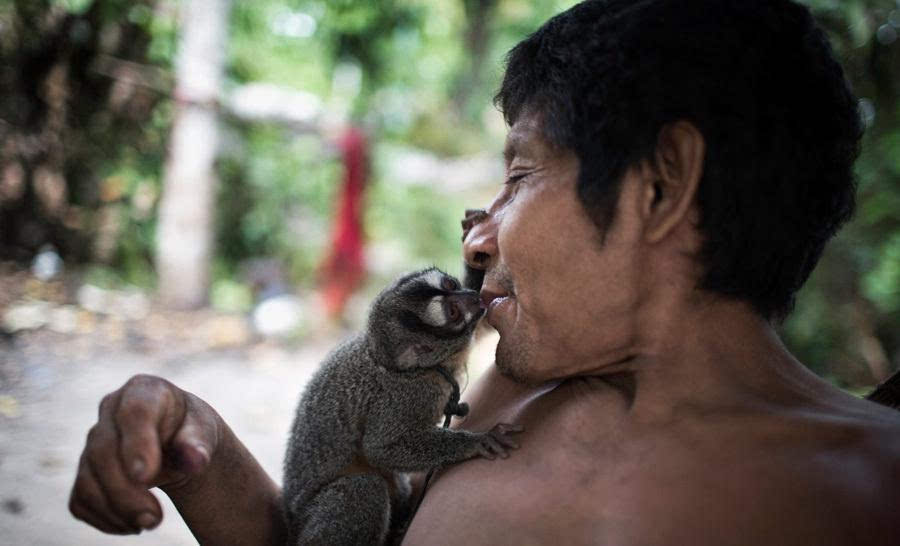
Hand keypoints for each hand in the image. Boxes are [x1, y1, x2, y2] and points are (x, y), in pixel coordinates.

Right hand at [69, 374, 220, 534]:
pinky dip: (104, 519)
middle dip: (126, 491)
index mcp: (143, 390)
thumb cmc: (191, 431)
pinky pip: (81, 499)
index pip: (134, 413)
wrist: (178, 441)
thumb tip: (195, 460)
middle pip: (103, 452)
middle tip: (155, 519)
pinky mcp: (85, 469)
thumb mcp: (203, 432)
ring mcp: (93, 439)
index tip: (146, 477)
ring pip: (88, 479)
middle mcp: (111, 410)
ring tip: (150, 522)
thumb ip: (198, 444)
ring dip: (116, 510)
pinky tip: (131, 524)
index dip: (136, 444)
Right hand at [474, 423, 522, 459]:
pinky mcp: (473, 446)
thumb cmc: (477, 445)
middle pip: (498, 435)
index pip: (502, 427)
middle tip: (518, 447)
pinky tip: (493, 458)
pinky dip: (487, 453)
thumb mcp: (488, 443)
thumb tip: (512, 446)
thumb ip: (498, 443)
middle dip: (508, 440)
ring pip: (490, 441)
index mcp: (490, 433)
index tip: (523, 428)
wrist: (459, 444)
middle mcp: (486, 435)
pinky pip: (481, 449)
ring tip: (506, 456)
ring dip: (499, 448)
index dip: (512, 427)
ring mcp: (479, 440)